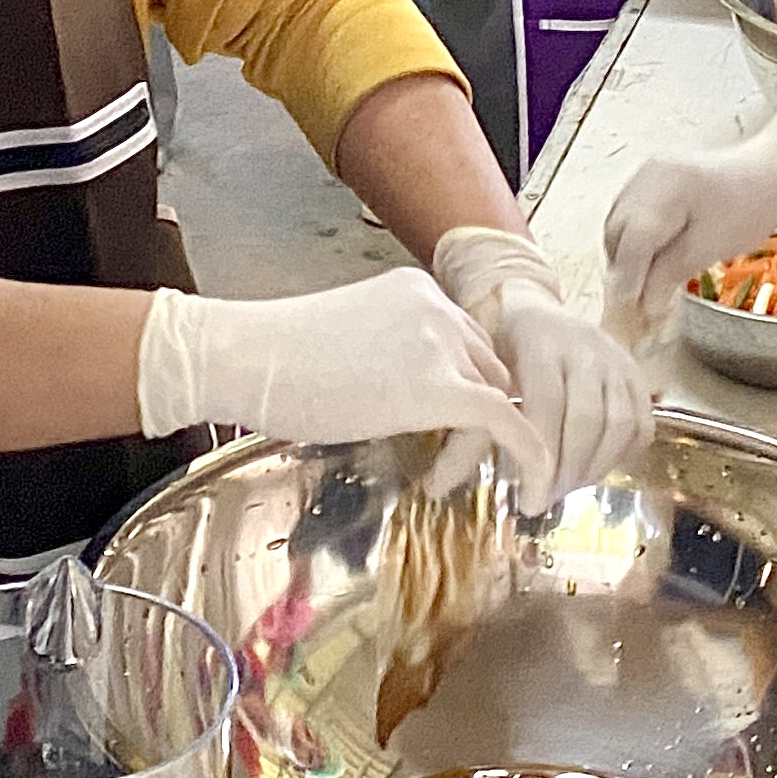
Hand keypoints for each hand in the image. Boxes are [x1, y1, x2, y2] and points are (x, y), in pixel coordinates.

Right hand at [134, 273, 547, 488]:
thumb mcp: (351, 339)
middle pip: (489, 366)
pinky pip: (507, 421)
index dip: (469, 385)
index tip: (464, 424)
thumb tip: (400, 394)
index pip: (466, 341)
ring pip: (499, 396)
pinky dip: (529, 454)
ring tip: (470, 479)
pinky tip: (531, 486)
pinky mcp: (441, 387)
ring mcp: (442, 344)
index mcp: (416, 291)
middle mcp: (438, 308)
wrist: (246, 357)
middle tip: (470, 457)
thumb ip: (391, 353)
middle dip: (483, 412)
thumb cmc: (275, 358)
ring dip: (491, 439)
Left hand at [430, 226, 654, 498]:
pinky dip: (621, 455)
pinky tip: (592, 468)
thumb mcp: (478, 382)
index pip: (546, 409)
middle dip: (568, 472)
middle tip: (546, 499)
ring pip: (620, 423)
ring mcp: (616, 357)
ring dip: (594, 467)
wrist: (529, 308)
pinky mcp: (636, 371)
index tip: (527, 502)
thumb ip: (466, 434)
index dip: (539, 462)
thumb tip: (436, 489)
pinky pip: (642, 423)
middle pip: (587, 421)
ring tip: (567, 487)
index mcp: (539, 344)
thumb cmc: (497, 351)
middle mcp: (584, 346)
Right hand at [600, 93, 776, 341]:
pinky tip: (644, 266)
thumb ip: (671, 273)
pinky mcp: (647, 182)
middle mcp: (646, 177)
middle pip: (617, 234)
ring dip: (622, 261)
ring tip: (638, 292)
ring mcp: (643, 176)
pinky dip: (630, 245)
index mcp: (665, 186)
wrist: (766, 172)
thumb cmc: (749, 207)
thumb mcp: (711, 246)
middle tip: (631, 311)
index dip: (627, 279)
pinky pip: (626, 218)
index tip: (627, 312)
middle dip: (621, 274)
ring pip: (616, 227)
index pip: (634, 240)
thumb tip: (642, 305)